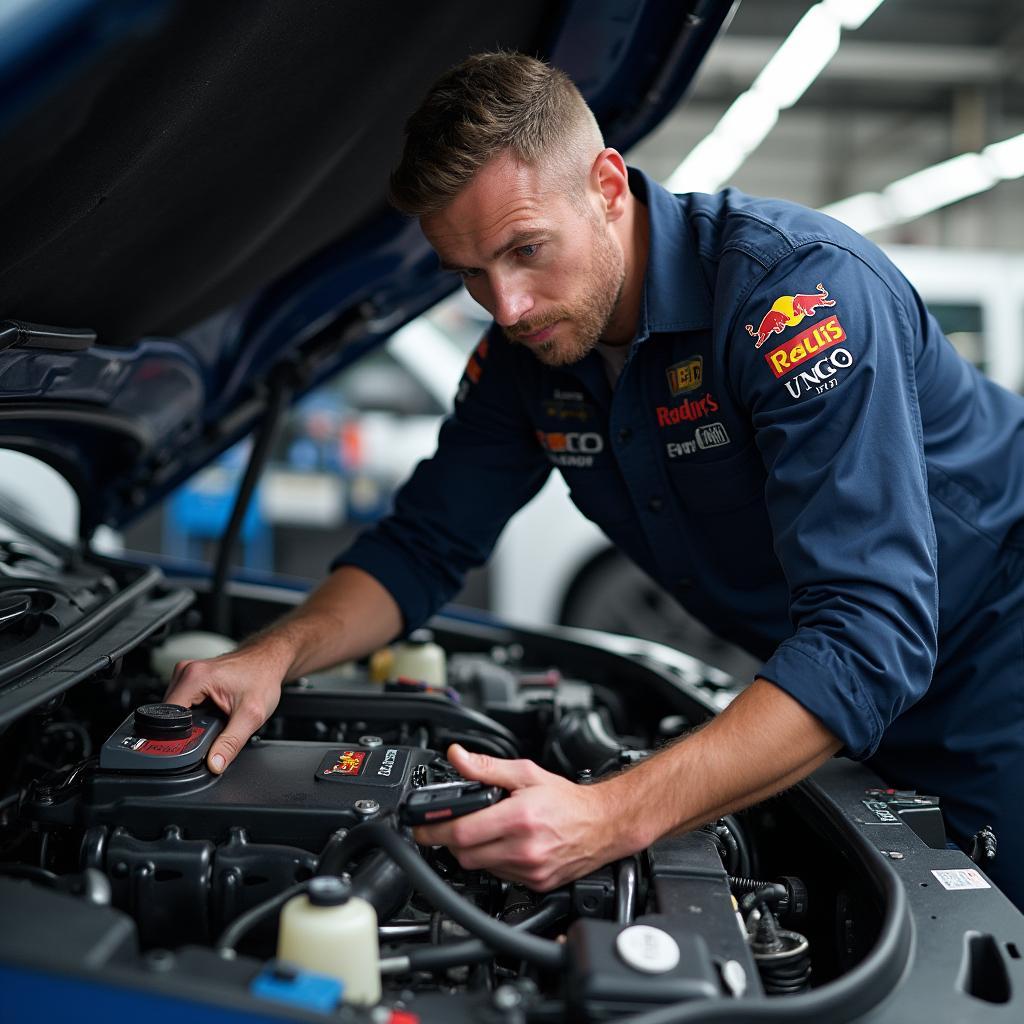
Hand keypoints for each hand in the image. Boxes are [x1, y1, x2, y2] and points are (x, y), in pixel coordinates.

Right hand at [163, 642, 290, 773]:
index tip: (192, 744)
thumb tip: (215, 764)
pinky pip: (183, 702)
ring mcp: (187, 673)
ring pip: (175, 710)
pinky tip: (212, 711)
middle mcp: (186, 672)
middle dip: (187, 729)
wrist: (270, 660)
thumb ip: (231, 742)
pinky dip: (195, 712)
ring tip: (215, 718)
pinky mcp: (192, 678)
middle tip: (213, 728)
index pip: (167, 717)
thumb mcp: (251, 716)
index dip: (177, 737)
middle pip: (169, 715)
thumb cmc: (263, 678)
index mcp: (195, 677)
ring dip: (190, 720)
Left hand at [411, 744, 624, 890]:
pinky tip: (503, 846)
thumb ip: (486, 767)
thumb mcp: (525, 773)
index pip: (462, 832)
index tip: (420, 827)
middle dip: (453, 840)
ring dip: (473, 852)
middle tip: (453, 825)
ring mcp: (530, 870)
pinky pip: (500, 878)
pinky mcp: (536, 884)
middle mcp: (524, 848)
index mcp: (519, 818)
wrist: (603, 824)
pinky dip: (493, 863)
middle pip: (465, 854)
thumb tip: (458, 757)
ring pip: (480, 868)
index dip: (435, 830)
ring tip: (484, 832)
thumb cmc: (566, 800)